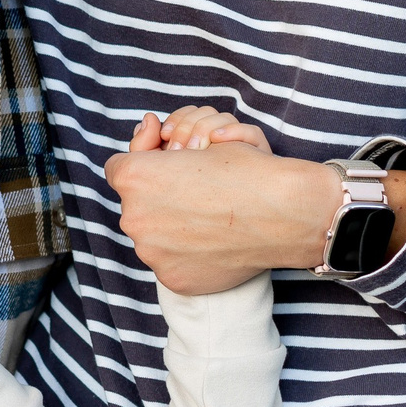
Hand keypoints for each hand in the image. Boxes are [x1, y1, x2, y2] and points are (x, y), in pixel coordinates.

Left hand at [104, 113, 405, 293]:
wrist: (285, 213)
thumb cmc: (245, 170)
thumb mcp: (201, 138)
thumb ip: (159, 139)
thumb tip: (144, 128)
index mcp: (134, 177)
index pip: (120, 168)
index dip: (146, 166)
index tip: (171, 169)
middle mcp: (134, 216)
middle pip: (135, 204)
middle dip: (158, 198)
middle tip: (195, 196)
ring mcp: (151, 252)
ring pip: (152, 235)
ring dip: (171, 227)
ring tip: (208, 219)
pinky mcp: (172, 278)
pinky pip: (170, 263)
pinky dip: (186, 255)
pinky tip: (213, 242)